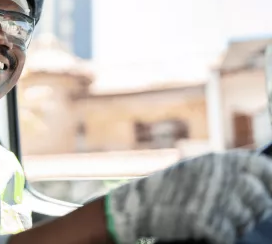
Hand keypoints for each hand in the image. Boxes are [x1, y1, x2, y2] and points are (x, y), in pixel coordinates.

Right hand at [106, 150, 271, 243]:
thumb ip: (225, 170)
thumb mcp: (196, 168)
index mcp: (219, 162)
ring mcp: (216, 201)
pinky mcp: (208, 224)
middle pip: (260, 201)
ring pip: (246, 222)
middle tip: (231, 212)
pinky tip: (202, 228)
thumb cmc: (168, 188)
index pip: (263, 169)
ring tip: (210, 217)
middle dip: (251, 211)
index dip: (270, 182)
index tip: (269, 193)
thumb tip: (260, 177)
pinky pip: (228, 236)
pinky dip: (219, 236)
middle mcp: (221, 178)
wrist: (139, 205)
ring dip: (234, 225)